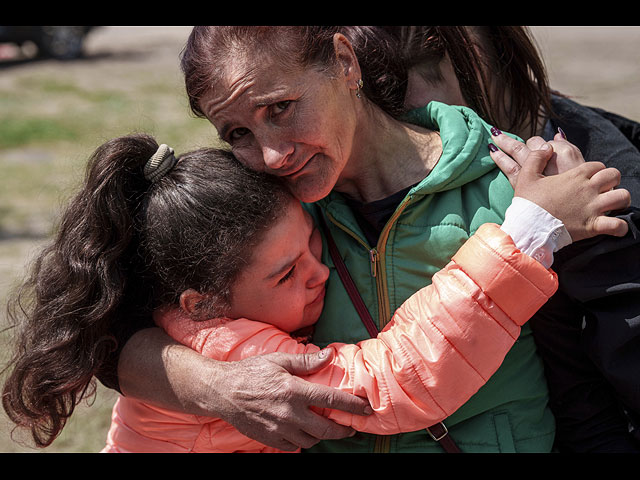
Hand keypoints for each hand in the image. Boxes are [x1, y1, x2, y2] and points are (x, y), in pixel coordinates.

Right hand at [211, 349, 371, 450]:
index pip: (331, 400)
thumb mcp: (278, 360)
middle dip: (344, 429)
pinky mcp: (270, 439)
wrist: (222, 391)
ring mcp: (279, 429)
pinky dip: (303, 441)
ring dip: (322, 435)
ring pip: (311, 440)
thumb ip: (306, 361)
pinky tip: (304, 431)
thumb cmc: (251, 372)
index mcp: (294, 390)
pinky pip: (294, 446)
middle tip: (352, 427)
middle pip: (326, 428)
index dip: (352, 406)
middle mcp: (289, 413)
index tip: (366, 409)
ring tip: (326, 427)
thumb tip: (329, 355)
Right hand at [489, 131, 630, 241]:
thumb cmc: (527, 203)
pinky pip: (617, 226)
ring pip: (622, 197)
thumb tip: (546, 146)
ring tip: (613, 205)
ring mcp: (592, 207)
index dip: (596, 170)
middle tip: (604, 188)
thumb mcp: (526, 176)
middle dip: (612, 180)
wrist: (528, 227)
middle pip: (614, 176)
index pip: (597, 165)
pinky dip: (620, 227)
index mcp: (574, 176)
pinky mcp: (593, 226)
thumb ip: (536, 157)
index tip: (590, 178)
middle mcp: (587, 189)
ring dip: (620, 200)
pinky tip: (616, 227)